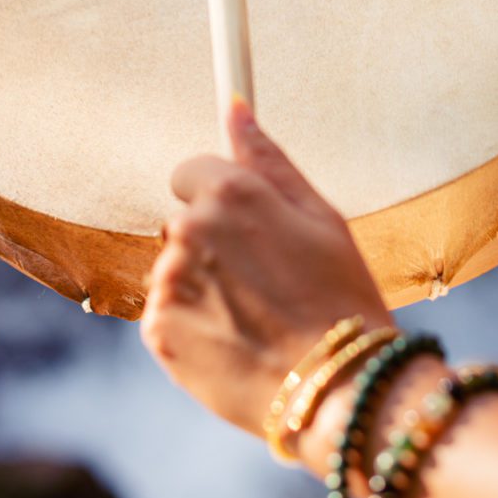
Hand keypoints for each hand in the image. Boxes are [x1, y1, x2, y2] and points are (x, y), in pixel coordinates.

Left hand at [141, 97, 392, 436]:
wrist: (337, 390)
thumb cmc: (340, 297)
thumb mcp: (320, 216)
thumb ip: (268, 159)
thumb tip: (236, 107)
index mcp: (230, 193)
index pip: (191, 171)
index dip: (220, 198)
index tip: (247, 229)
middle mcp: (190, 229)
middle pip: (184, 222)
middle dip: (213, 245)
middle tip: (264, 283)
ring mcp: (168, 280)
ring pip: (176, 269)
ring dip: (202, 286)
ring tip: (254, 318)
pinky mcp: (157, 329)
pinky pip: (167, 313)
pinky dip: (192, 325)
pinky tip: (235, 342)